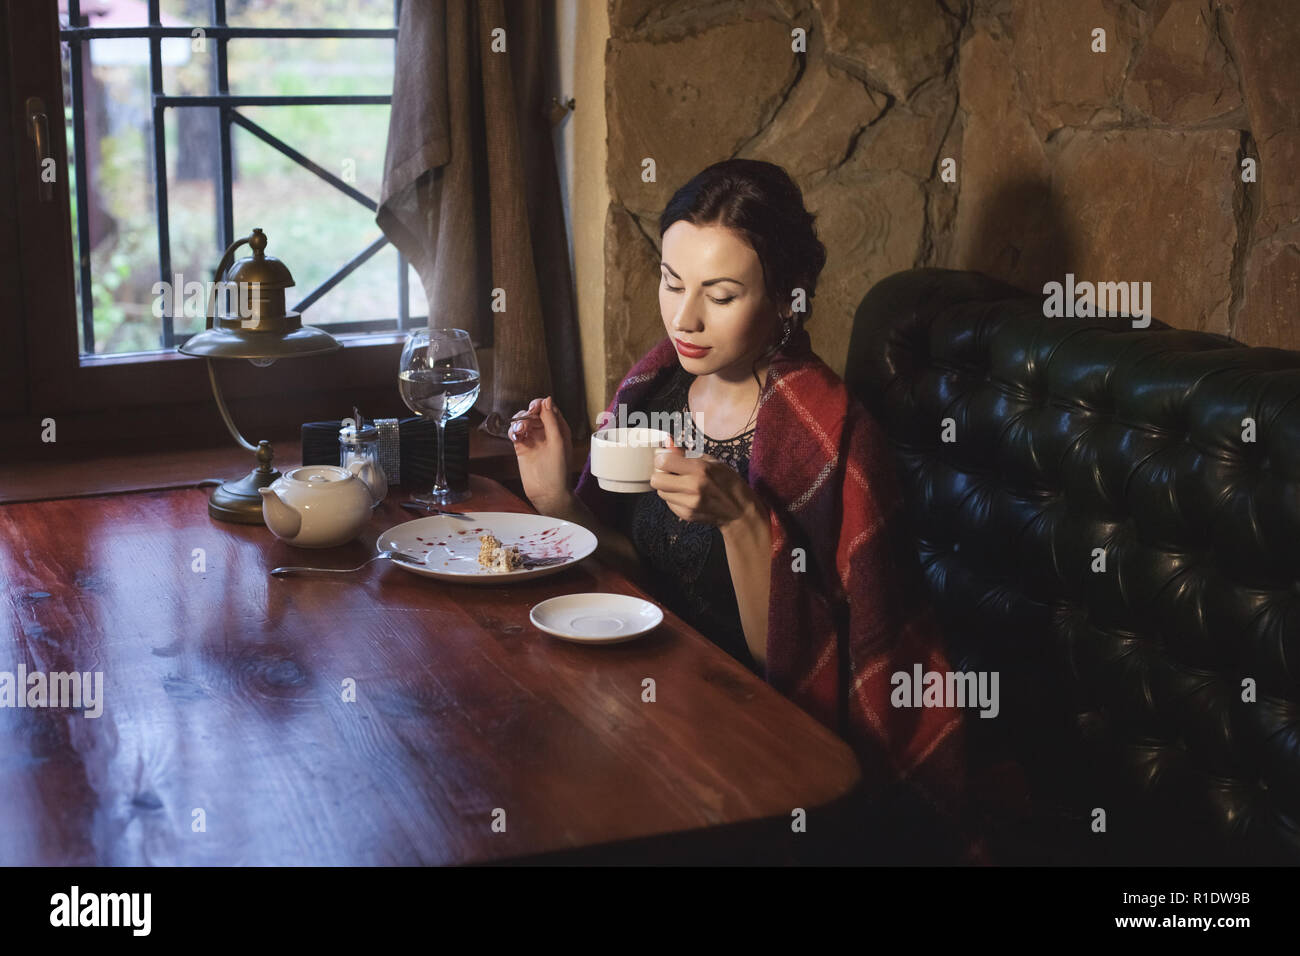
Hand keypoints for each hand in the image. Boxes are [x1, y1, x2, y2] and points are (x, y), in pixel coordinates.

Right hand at [509, 395, 571, 510]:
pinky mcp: (522, 447)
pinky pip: (515, 432)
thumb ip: (551, 420)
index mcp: (559, 429)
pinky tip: (515, 435)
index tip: (534, 408)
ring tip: (520, 431)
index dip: (541, 405)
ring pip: (523, 421)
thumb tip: (547, 400)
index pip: (549, 409)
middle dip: (528, 413)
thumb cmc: (558, 471)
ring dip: (519, 421)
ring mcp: (533, 440)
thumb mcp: (557, 442)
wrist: (547, 492)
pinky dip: (513, 430)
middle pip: (534, 413)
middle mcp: (546, 432)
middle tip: (526, 419)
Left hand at [649, 435, 765, 530]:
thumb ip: (686, 452)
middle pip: (656, 480)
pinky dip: (674, 498)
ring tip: (682, 484)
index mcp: (700, 469)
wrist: (739, 511)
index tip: (667, 459)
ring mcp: (689, 503)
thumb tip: (667, 441)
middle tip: (671, 473)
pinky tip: (687, 495)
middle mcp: (693, 487)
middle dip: (661, 474)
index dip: (662, 459)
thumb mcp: (711, 461)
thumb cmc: (728, 482)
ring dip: (667, 487)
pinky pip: (669, 503)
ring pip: (660, 493)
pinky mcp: (687, 515)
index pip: (663, 462)